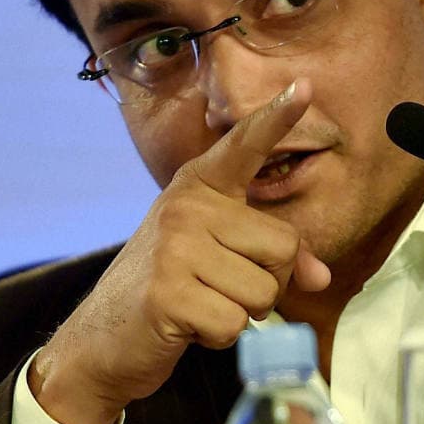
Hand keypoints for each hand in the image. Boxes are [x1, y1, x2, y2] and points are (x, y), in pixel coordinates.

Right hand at [29, 79, 329, 423]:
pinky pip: (234, 323)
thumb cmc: (172, 289)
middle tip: (219, 288)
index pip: (245, 145)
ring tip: (200, 304)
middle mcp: (187, 205)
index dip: (277, 116)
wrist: (102, 338)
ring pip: (264, 291)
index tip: (306, 85)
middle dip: (266, 283)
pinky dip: (219, 338)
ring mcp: (174, 246)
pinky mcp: (166, 292)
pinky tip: (186, 327)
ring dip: (242, 314)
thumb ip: (271, 258)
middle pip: (284, 247)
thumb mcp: (219, 259)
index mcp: (200, 186)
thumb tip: (321, 278)